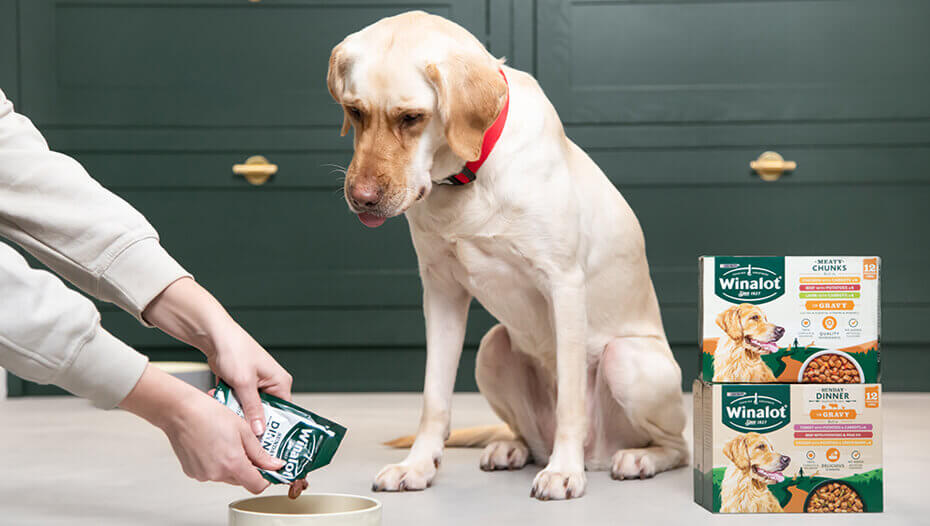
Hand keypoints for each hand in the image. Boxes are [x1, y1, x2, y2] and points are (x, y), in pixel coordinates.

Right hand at [120, 364, 284, 493]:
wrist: (180, 411)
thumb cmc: (209, 414)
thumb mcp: (244, 429)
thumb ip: (260, 452)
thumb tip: (274, 465)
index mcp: (232, 464)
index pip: (257, 486)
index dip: (266, 478)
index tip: (269, 468)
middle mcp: (216, 474)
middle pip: (242, 480)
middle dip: (249, 467)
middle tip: (248, 447)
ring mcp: (203, 474)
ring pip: (226, 476)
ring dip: (232, 464)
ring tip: (228, 441)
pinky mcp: (192, 472)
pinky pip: (211, 472)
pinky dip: (216, 463)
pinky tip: (214, 445)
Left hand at [142, 277, 292, 434]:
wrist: (214, 335)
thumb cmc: (234, 350)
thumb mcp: (244, 383)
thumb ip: (252, 408)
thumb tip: (259, 430)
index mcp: (280, 382)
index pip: (283, 412)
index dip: (274, 428)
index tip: (264, 442)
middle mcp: (271, 385)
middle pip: (265, 413)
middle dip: (249, 419)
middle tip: (240, 429)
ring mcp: (255, 386)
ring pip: (248, 409)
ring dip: (236, 410)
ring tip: (225, 409)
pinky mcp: (242, 386)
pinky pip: (238, 402)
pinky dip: (229, 403)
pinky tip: (219, 399)